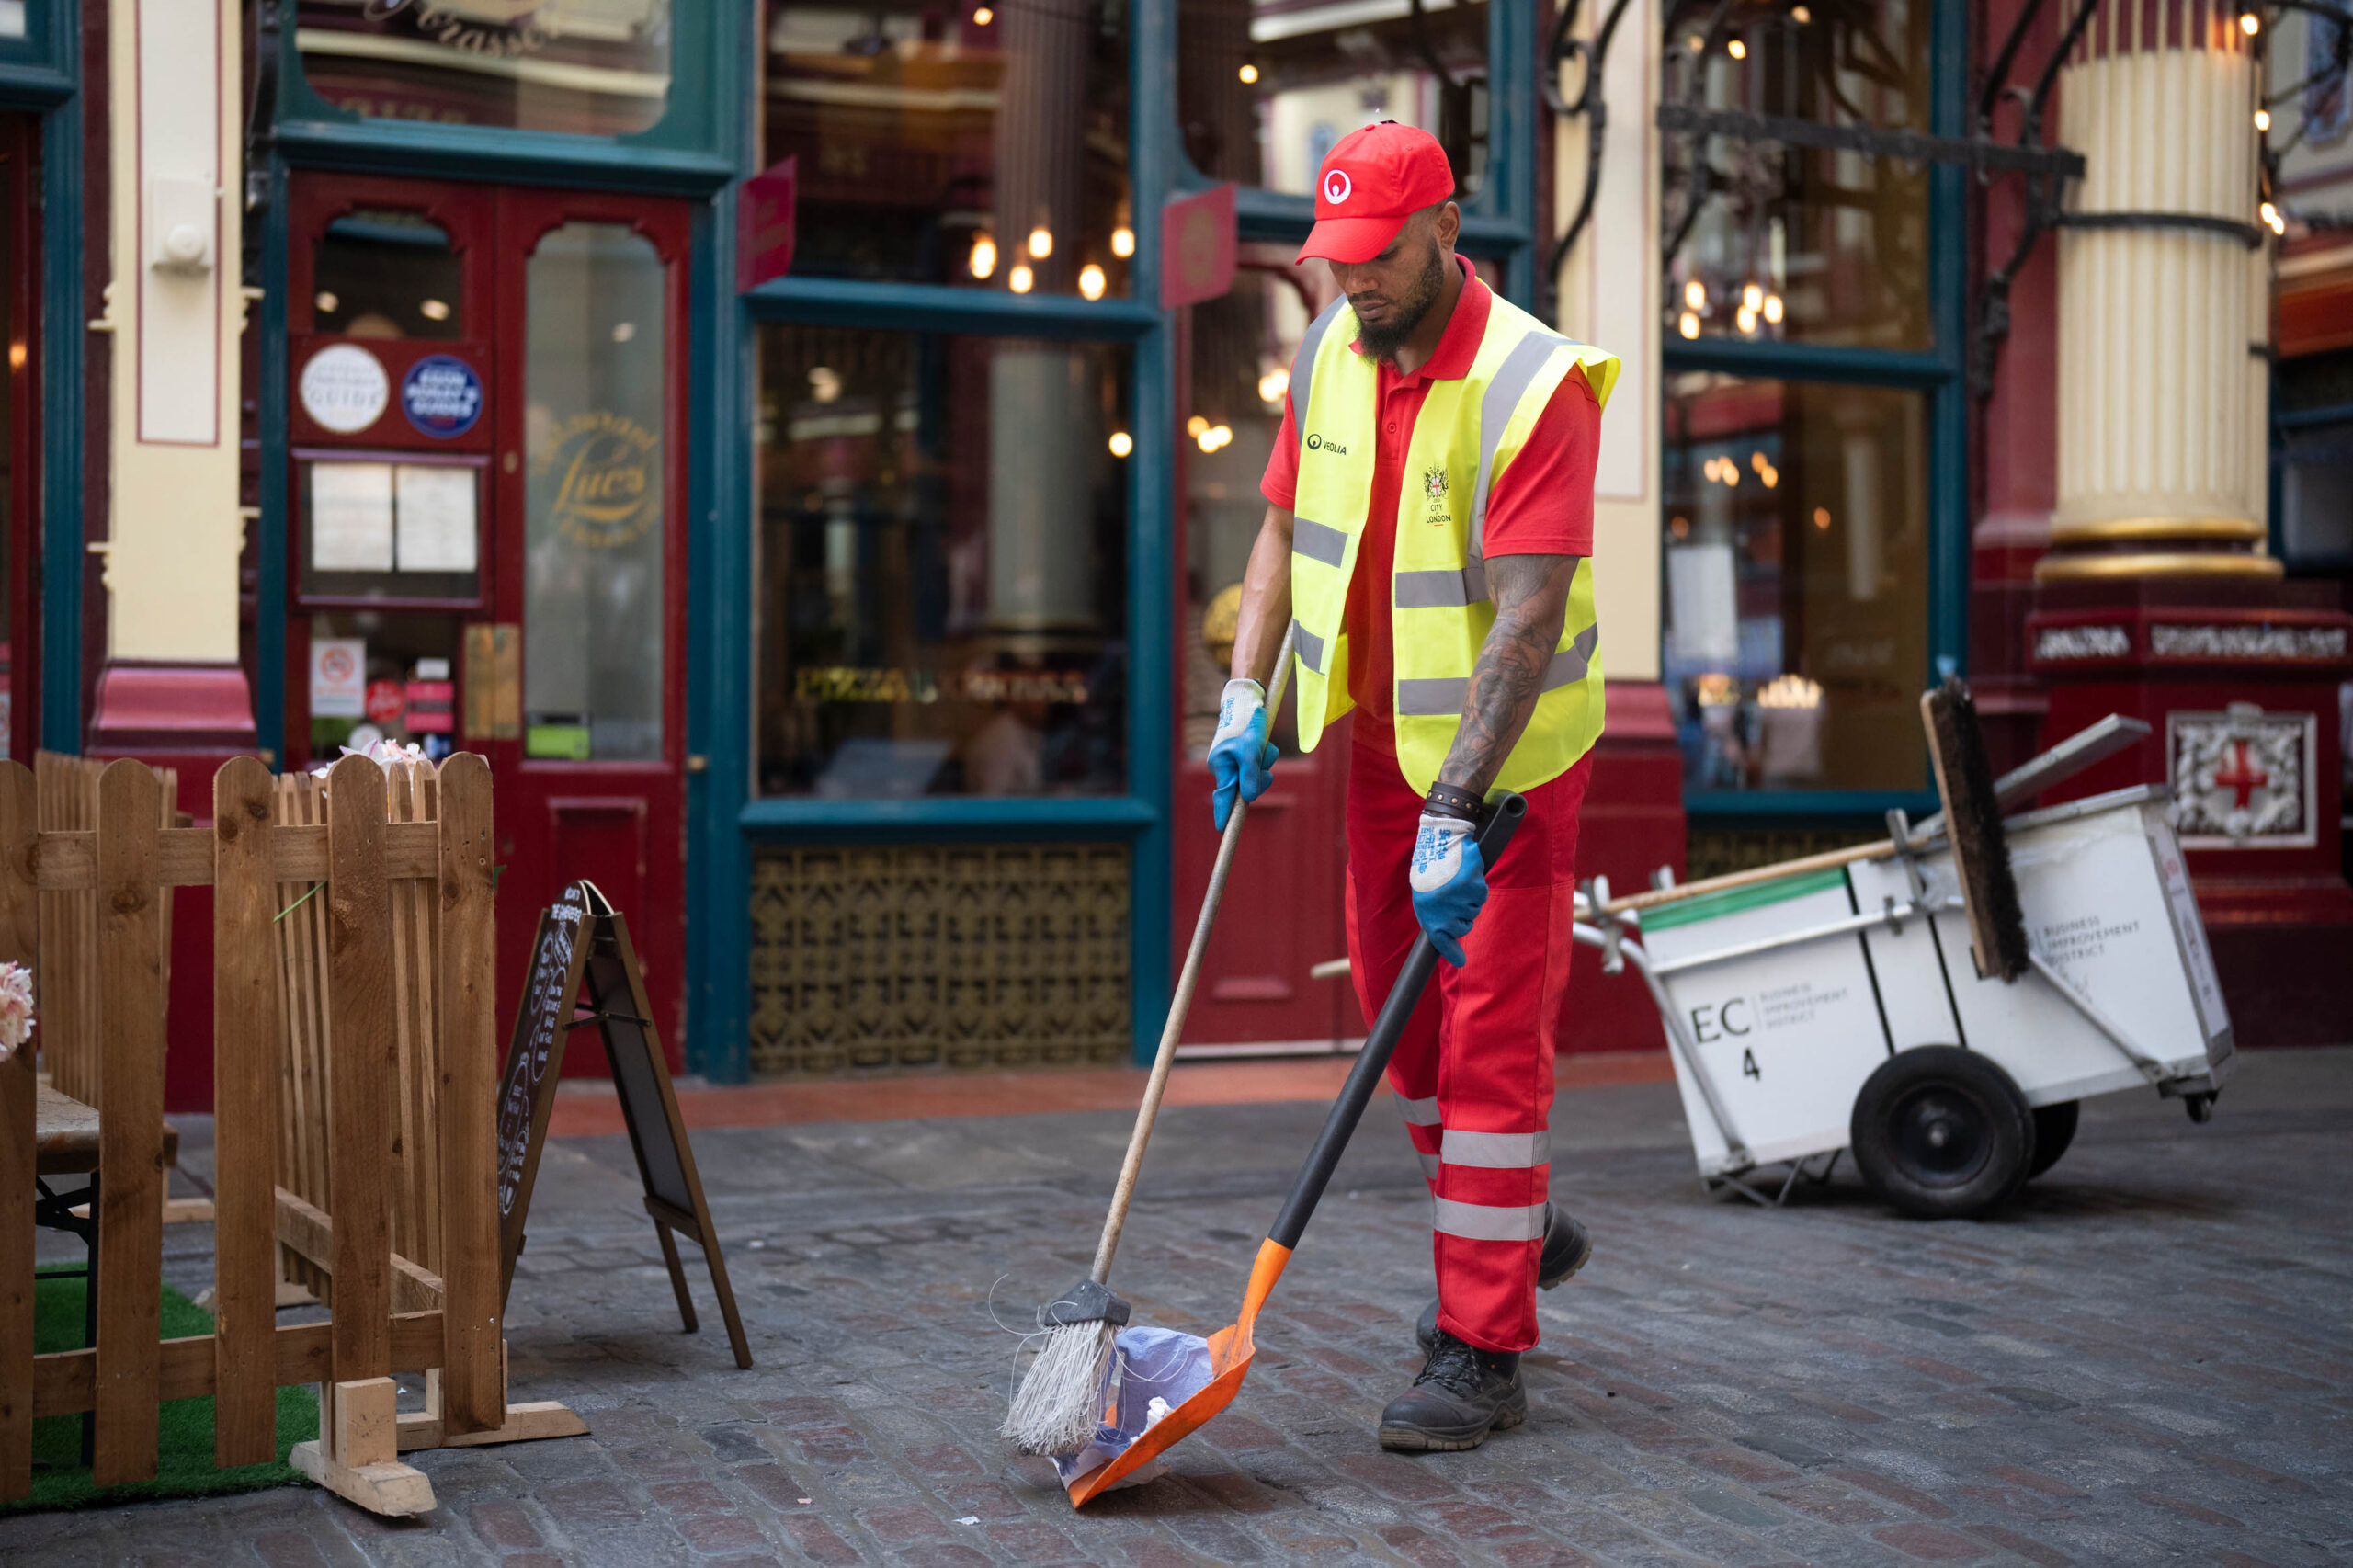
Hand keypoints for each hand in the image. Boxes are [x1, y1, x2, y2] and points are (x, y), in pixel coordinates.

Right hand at [1208, 679, 1278, 829]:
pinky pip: (1262, 764)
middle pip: (1247, 787)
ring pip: (1258, 775)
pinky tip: (1265, 744)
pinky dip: (1267, 756)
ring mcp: (1238, 763)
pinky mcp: (1248, 757)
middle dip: (1259, 775)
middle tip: (1262, 762)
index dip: (1224, 813)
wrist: (1249, 704)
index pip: (1224, 796)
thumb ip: (1250, 776)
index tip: (1222, 829)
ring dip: (1265, 763)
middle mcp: (1228, 768)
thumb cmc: (1246, 727)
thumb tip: (1251, 799)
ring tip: (1262, 747)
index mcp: (1221, 767)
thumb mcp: (1250, 751)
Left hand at [1409, 812, 1486, 966]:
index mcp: (1427, 913)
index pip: (1442, 941)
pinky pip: (1481, 894)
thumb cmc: (1430, 871)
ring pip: (1474, 909)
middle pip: (1464, 926)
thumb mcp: (1425, 897)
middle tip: (1453, 896)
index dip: (1452, 952)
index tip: (1460, 961)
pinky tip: (1466, 875)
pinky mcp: (1473, 885)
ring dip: (1469, 899)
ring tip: (1457, 882)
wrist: (1438, 841)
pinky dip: (1476, 886)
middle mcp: (1443, 909)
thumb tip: (1452, 945)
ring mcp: (1459, 899)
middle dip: (1462, 916)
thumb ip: (1436, 919)